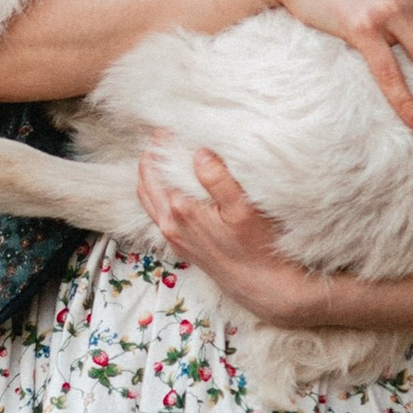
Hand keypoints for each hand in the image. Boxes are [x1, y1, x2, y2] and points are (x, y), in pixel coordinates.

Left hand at [138, 141, 345, 328]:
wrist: (266, 288)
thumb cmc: (259, 248)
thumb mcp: (243, 209)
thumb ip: (218, 180)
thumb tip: (199, 153)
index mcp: (178, 212)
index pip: (154, 169)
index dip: (160, 143)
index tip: (169, 124)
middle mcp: (170, 225)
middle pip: (146, 182)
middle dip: (151, 156)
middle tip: (165, 135)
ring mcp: (174, 236)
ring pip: (149, 200)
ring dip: (153, 175)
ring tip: (167, 155)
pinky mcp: (183, 245)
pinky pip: (159, 213)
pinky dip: (159, 194)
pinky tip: (176, 185)